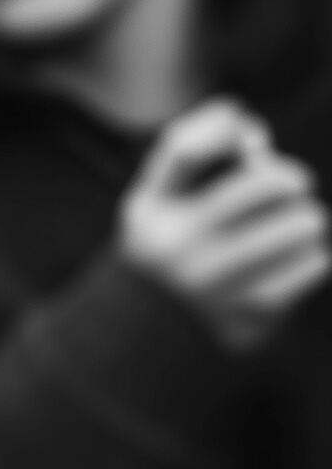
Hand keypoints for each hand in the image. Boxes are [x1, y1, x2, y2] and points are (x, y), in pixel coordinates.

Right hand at [119, 98, 330, 353]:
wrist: (156, 338)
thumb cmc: (172, 242)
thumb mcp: (158, 193)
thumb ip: (190, 145)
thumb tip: (249, 129)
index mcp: (153, 212)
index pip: (187, 149)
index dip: (226, 130)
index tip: (252, 141)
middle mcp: (180, 248)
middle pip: (272, 182)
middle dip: (291, 180)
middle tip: (290, 191)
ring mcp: (218, 285)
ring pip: (304, 223)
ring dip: (305, 222)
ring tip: (291, 230)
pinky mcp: (255, 315)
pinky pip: (316, 263)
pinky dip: (312, 258)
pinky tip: (291, 264)